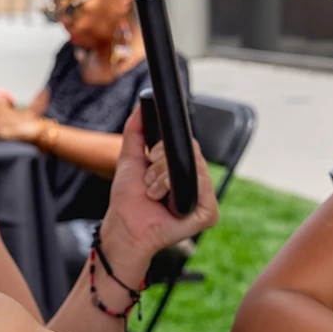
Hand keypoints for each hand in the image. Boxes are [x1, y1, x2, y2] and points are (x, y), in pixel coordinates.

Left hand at [99, 105, 218, 267]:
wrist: (124, 225)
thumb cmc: (129, 200)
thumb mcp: (131, 158)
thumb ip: (135, 131)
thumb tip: (141, 105)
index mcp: (183, 171)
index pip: (188, 146)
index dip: (167, 148)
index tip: (151, 156)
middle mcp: (197, 183)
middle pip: (192, 155)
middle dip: (162, 165)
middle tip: (149, 181)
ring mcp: (204, 199)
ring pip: (195, 170)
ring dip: (165, 179)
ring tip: (153, 193)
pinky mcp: (208, 214)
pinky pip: (202, 190)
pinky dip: (178, 190)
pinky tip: (167, 201)